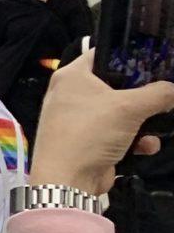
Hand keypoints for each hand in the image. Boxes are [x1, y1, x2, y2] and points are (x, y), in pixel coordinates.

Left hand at [28, 52, 173, 195]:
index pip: (103, 53)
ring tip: (161, 124)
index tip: (155, 60)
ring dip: (144, 120)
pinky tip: (147, 146)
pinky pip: (119, 133)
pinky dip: (135, 139)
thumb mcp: (129, 107)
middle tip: (163, 95)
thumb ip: (158, 94)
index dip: (129, 55)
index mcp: (73, 76)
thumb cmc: (91, 131)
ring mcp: (80, 119)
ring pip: (122, 112)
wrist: (67, 179)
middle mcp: (72, 93)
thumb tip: (172, 90)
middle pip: (117, 85)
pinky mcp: (89, 141)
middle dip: (143, 93)